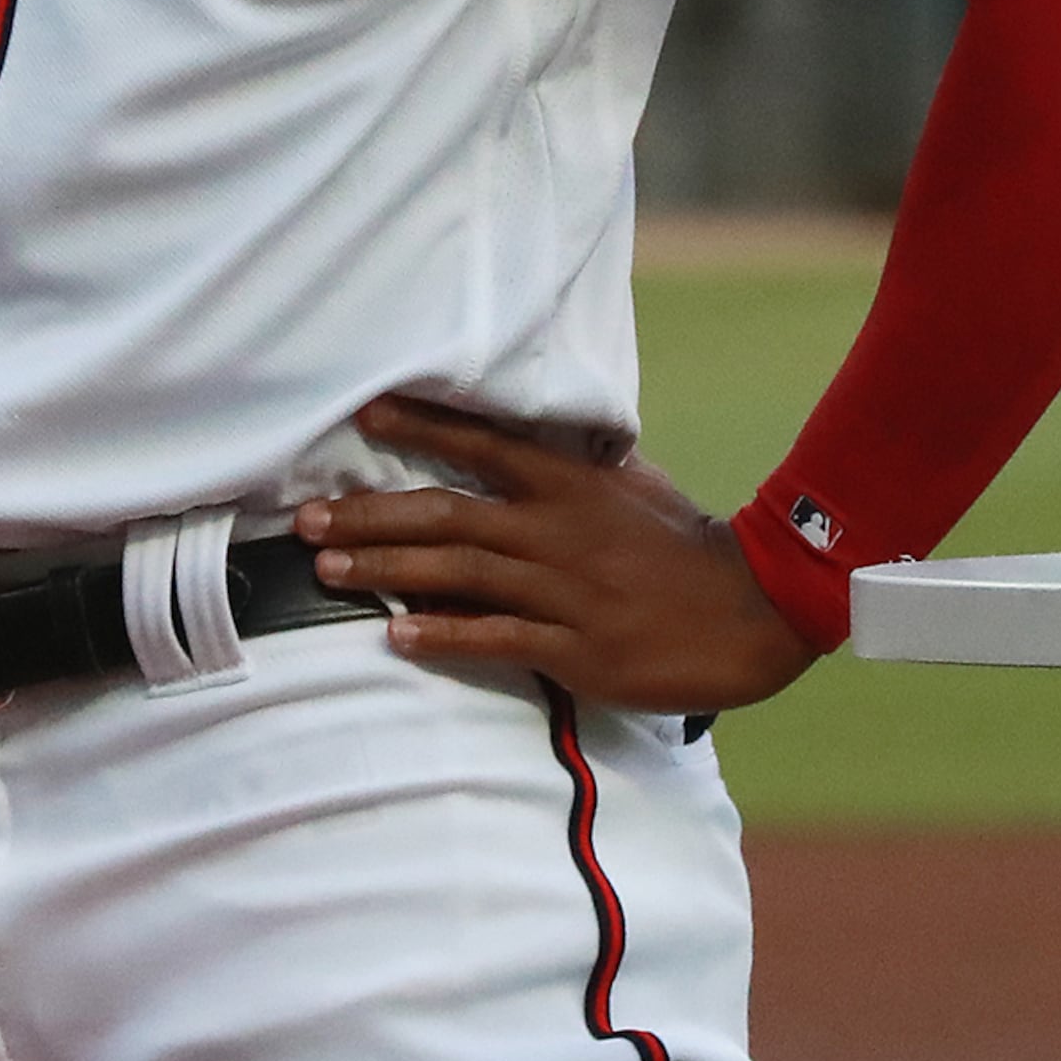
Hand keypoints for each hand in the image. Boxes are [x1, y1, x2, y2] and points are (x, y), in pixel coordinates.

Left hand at [293, 394, 818, 715]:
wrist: (754, 611)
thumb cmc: (693, 548)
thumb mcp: (644, 489)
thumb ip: (591, 467)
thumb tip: (557, 441)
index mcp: (574, 486)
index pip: (486, 444)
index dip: (423, 426)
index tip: (366, 412)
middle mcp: (559, 532)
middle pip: (447, 515)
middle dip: (371, 515)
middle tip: (307, 518)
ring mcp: (565, 592)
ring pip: (457, 573)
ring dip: (386, 569)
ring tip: (327, 568)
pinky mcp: (576, 649)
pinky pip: (496, 638)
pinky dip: (443, 634)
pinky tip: (396, 634)